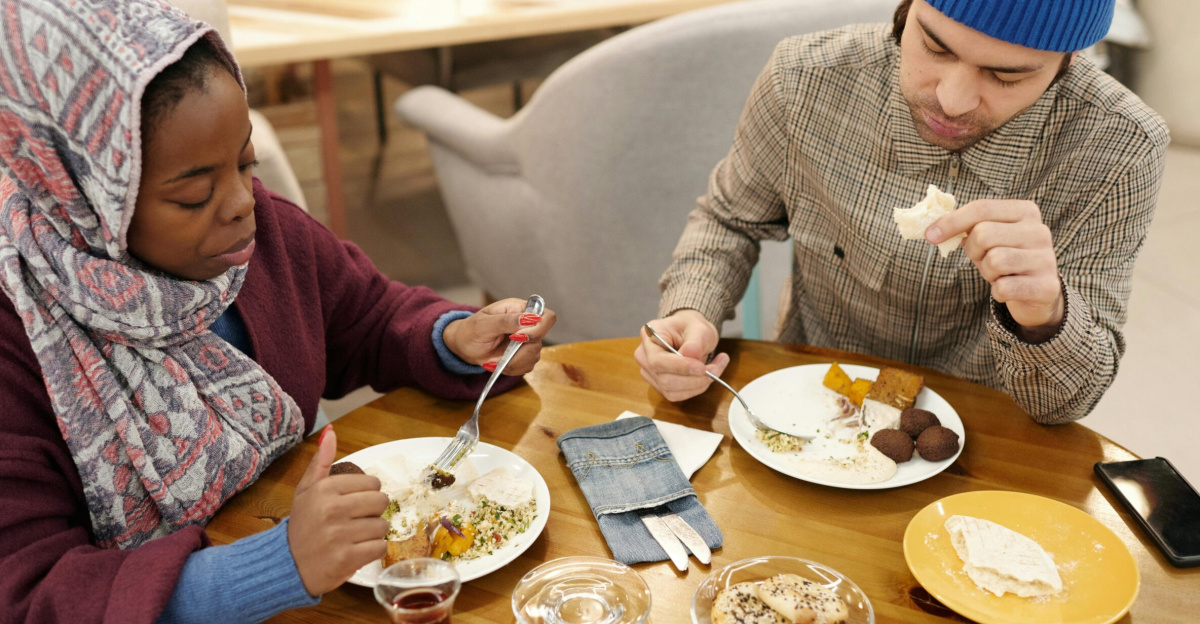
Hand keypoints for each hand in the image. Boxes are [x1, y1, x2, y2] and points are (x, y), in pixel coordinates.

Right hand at [288, 426, 388, 595]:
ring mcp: (339, 535)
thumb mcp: (306, 490)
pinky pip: (380, 547)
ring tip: (354, 536)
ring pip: (382, 526)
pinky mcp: (346, 558)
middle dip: (373, 512)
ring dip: (373, 533)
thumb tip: (330, 431)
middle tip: (357, 520)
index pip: (372, 482)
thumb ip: (321, 461)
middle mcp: (332, 509)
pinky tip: (357, 550)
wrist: (287, 565)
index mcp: (324, 489)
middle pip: (381, 502)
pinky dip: (372, 551)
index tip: (354, 503)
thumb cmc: (302, 525)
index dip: (368, 493)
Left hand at [442, 299, 556, 374]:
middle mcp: (527, 325)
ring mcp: (527, 341)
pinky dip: (512, 369)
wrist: (464, 346)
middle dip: (520, 352)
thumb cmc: (470, 330)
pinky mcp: (524, 356)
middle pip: (541, 340)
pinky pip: (527, 366)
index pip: (546, 316)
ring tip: (495, 361)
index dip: (539, 329)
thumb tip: (529, 318)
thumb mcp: (483, 324)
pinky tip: (498, 364)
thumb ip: (506, 321)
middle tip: (501, 356)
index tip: (518, 337)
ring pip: (535, 356)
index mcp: (519, 310)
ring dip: (513, 363)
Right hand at [634, 309, 728, 400]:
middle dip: (694, 379)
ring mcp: (650, 373)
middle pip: (664, 379)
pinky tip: (707, 376)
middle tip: (716, 368)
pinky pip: (677, 395)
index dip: (680, 367)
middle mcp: (644, 356)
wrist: (690, 333)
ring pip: (671, 391)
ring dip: (698, 385)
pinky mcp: (660, 385)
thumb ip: (696, 341)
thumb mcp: (699, 328)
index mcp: (649, 336)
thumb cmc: (691, 327)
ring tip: (716, 369)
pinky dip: (696, 389)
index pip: (657, 360)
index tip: (702, 368)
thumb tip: (691, 354)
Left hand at [927, 199, 1063, 338]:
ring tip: (1000, 274)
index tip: (930, 235)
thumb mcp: (988, 237)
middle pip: (984, 234)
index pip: (982, 208)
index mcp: (1025, 211)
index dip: (952, 221)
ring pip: (994, 260)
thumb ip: (967, 227)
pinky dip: (998, 292)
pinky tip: (1009, 289)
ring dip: (987, 272)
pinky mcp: (1045, 285)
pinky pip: (1003, 287)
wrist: (1038, 293)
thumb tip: (932, 229)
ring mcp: (1046, 258)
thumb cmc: (1006, 258)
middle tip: (985, 259)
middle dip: (974, 251)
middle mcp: (1039, 231)